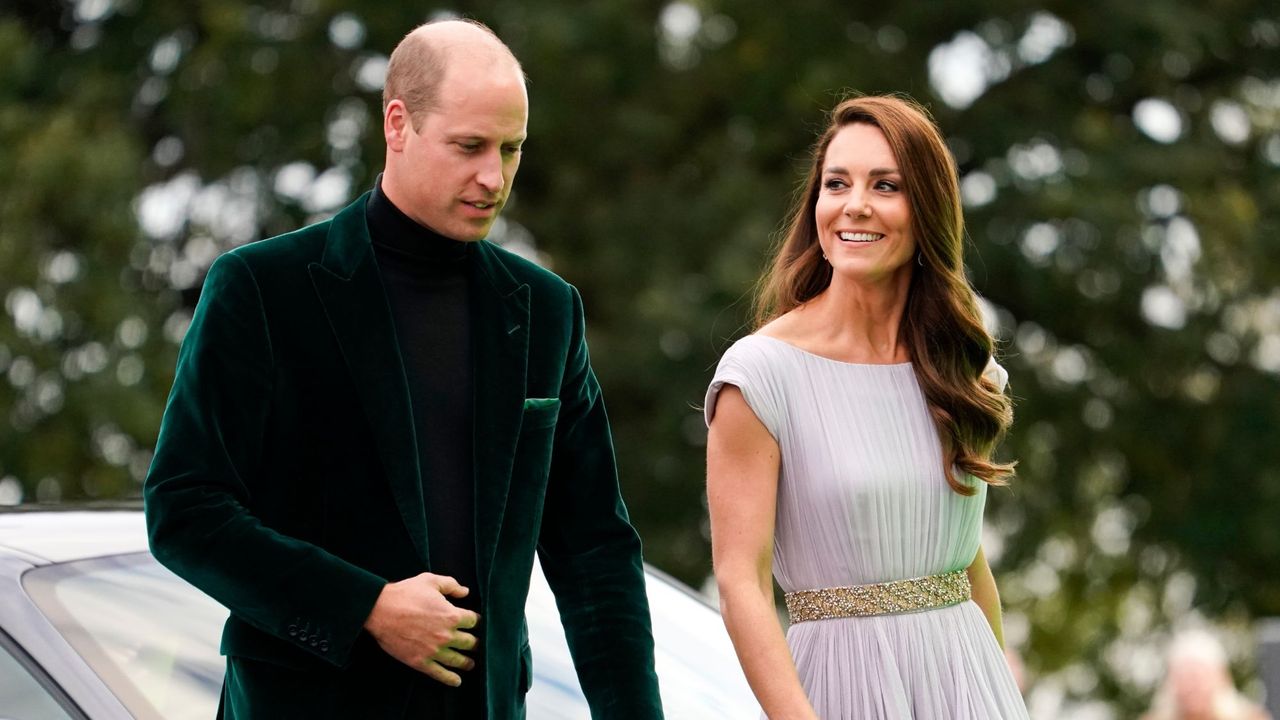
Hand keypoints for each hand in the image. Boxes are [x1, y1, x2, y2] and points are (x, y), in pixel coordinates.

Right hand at [363, 573, 480, 685]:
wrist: (380, 610)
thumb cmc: (405, 594)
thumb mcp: (430, 581)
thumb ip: (451, 585)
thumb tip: (465, 592)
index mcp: (452, 615)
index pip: (474, 621)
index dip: (476, 620)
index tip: (475, 623)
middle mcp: (447, 635)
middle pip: (470, 643)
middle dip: (475, 643)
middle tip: (477, 645)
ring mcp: (434, 651)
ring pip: (458, 660)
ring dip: (467, 663)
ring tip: (471, 664)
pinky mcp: (421, 662)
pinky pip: (440, 674)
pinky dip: (450, 679)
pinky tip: (457, 681)